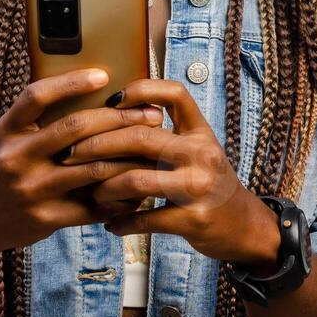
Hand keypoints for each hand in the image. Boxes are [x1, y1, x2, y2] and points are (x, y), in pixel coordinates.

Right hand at [0, 68, 166, 262]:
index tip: (104, 75)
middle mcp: (15, 158)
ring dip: (129, 158)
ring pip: (93, 169)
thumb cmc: (3, 168)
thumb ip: (37, 118)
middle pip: (75, 129)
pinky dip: (120, 195)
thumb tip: (91, 88)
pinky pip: (93, 205)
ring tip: (153, 148)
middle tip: (151, 114)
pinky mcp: (46, 218)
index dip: (70, 82)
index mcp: (5, 131)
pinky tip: (139, 186)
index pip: (36, 96)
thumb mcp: (7, 137)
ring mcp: (31, 190)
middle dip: (120, 119)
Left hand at [59, 78, 281, 268]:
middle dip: (97, 144)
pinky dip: (121, 222)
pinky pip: (146, 219)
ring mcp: (199, 187)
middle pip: (141, 136)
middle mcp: (202, 153)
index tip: (111, 100)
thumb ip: (168, 135)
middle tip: (71, 154)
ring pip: (136, 179)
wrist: (245, 227)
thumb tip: (117, 113)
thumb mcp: (199, 151)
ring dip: (104, 188)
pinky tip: (109, 223)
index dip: (141, 89)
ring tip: (91, 194)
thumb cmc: (211, 185)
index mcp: (201, 132)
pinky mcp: (194, 219)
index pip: (175, 94)